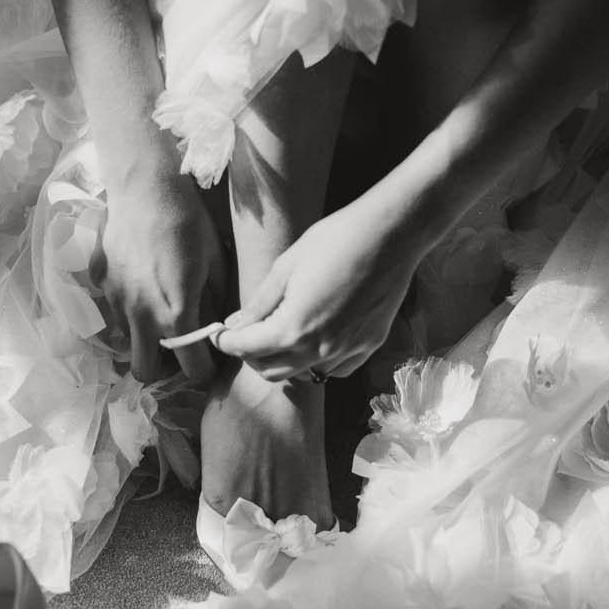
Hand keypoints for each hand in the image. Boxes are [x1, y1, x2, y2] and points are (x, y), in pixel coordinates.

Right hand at [96, 162, 226, 384]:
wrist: (145, 189)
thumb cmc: (189, 222)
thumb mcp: (216, 262)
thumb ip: (217, 302)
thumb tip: (218, 325)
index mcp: (176, 316)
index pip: (193, 370)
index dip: (205, 371)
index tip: (208, 361)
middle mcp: (142, 318)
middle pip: (145, 373)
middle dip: (162, 369)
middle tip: (176, 347)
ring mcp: (116, 302)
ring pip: (128, 341)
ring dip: (144, 335)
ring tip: (158, 307)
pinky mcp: (101, 285)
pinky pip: (115, 310)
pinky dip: (129, 308)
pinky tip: (140, 280)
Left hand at [216, 192, 421, 382]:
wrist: (390, 235)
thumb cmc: (335, 241)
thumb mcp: (286, 267)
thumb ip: (259, 303)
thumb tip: (236, 325)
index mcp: (293, 328)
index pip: (246, 348)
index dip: (225, 341)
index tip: (218, 334)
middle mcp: (319, 349)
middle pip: (271, 371)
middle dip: (251, 356)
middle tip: (245, 335)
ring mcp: (347, 351)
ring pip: (303, 374)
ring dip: (284, 361)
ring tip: (279, 335)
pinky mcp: (369, 346)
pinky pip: (335, 369)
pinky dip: (318, 362)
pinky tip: (314, 340)